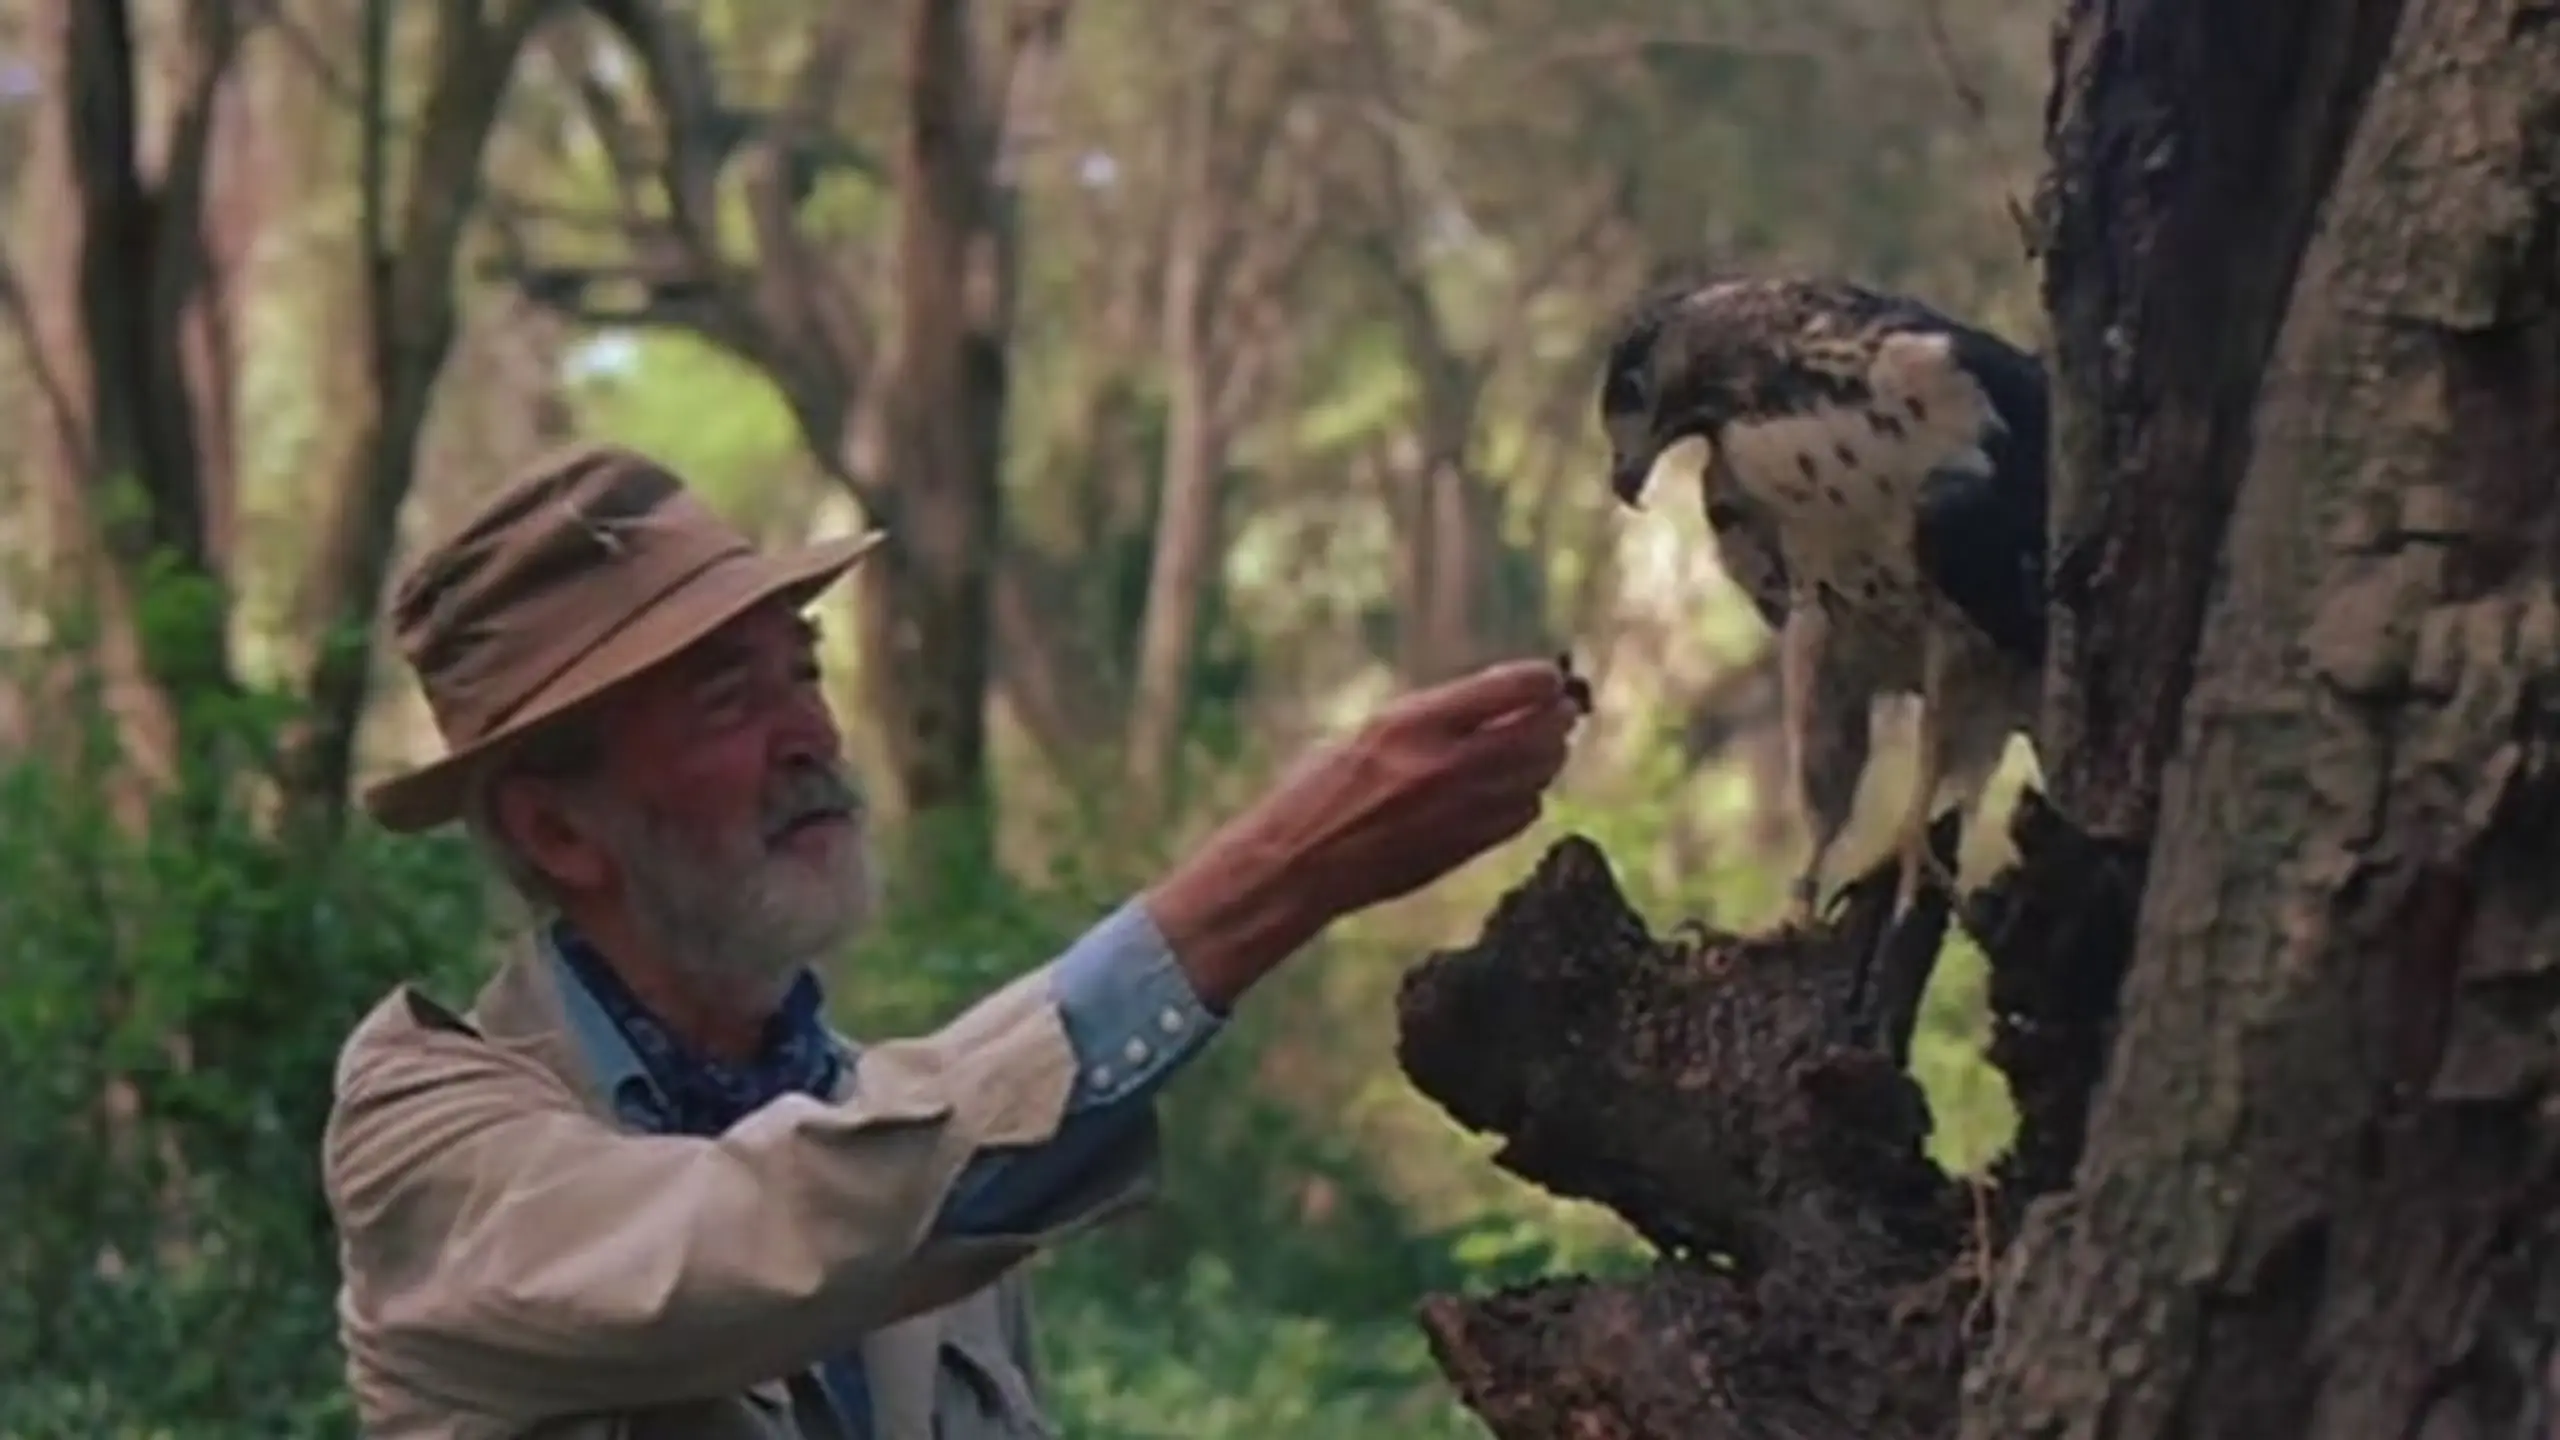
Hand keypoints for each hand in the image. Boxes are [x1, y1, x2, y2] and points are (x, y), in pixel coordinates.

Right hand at [1145, 657, 1579, 1008]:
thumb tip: (1506, 699)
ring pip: (1540, 774)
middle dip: (1557, 716)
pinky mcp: (1467, 845)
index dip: (1544, 678)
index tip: (1547, 678)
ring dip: (1546, 756)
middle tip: (1559, 710)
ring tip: (1536, 747)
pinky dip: (1526, 795)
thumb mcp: (1375, 729)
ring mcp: (1462, 809)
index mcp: (1416, 722)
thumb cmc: (1324, 788)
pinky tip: (1507, 789)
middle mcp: (1447, 764)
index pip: (1516, 687)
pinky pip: (1525, 812)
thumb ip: (1440, 716)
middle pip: (1542, 731)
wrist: (1301, 864)